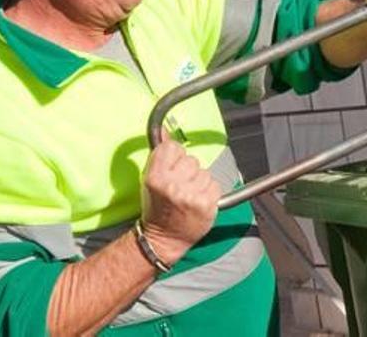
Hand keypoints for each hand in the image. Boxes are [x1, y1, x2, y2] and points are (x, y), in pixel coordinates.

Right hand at [140, 129, 220, 264]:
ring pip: (205, 172)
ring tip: (188, 196)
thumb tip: (165, 130)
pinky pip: (215, 185)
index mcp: (155, 177)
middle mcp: (172, 185)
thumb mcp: (151, 179)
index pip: (173, 147)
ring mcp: (190, 195)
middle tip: (180, 187)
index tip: (172, 167)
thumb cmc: (157, 208)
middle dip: (188, 171)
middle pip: (192, 160)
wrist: (164, 238)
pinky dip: (210, 192)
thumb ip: (160, 156)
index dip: (175, 156)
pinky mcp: (206, 204)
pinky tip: (198, 202)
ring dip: (200, 182)